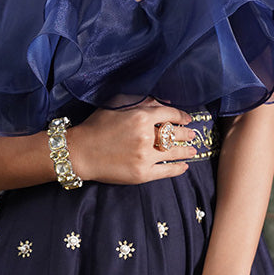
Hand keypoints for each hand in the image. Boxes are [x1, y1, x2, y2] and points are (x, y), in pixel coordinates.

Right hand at [67, 99, 201, 184]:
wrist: (80, 152)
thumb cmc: (96, 126)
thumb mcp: (116, 104)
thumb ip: (141, 101)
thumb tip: (164, 103)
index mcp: (140, 116)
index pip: (170, 114)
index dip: (181, 116)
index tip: (186, 119)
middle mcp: (146, 136)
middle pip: (175, 134)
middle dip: (186, 133)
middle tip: (192, 135)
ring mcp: (145, 156)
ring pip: (174, 152)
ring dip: (186, 151)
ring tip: (192, 151)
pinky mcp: (142, 174)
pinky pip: (166, 171)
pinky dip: (177, 169)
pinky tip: (183, 167)